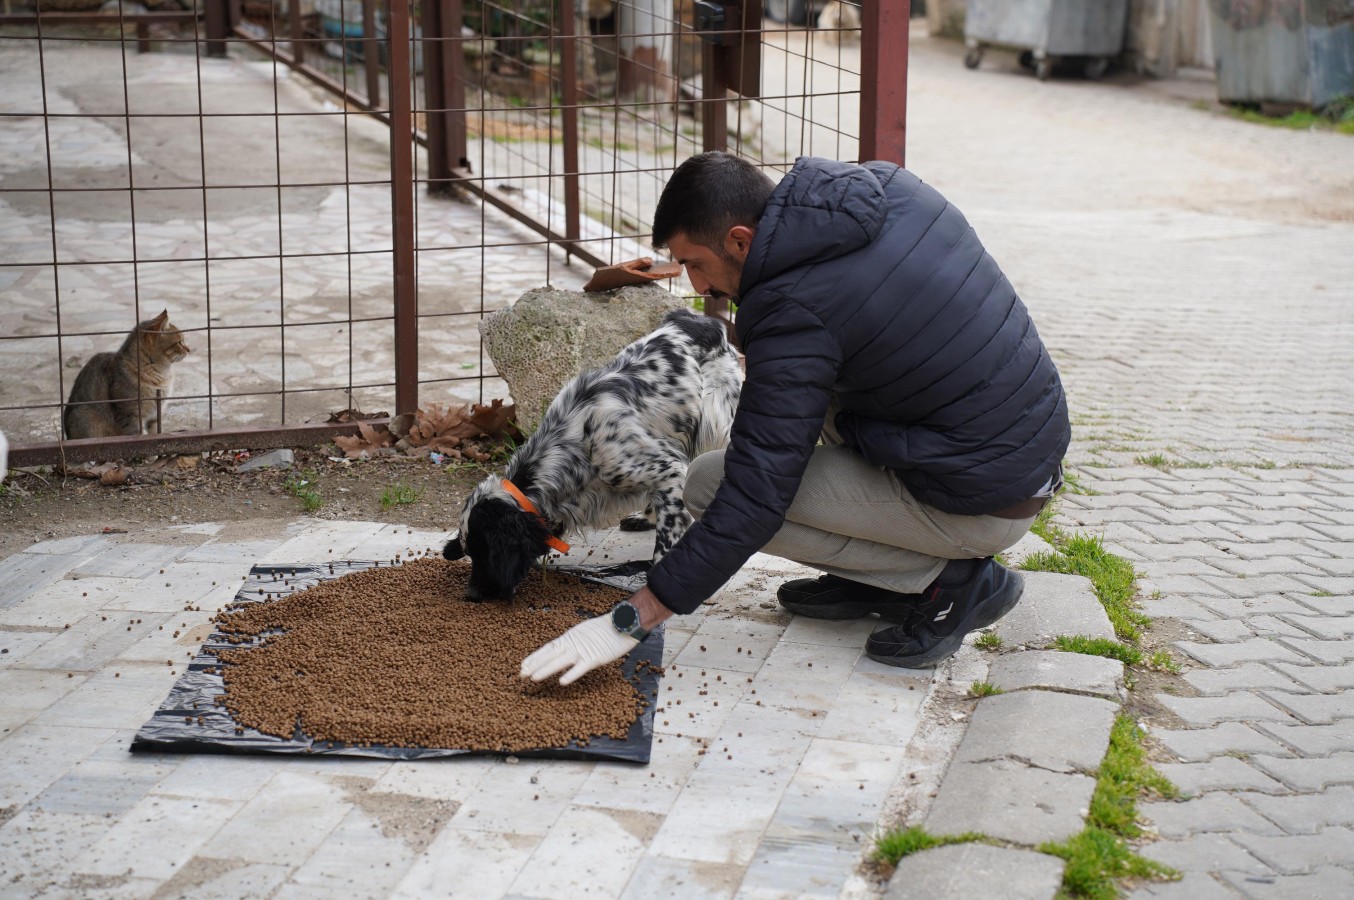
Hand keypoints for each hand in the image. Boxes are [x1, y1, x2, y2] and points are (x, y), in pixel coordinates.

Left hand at [520, 614, 638, 685]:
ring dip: (546, 669)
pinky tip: (562, 681)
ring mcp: (583, 650)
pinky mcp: (596, 657)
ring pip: (561, 661)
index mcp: (570, 637)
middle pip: (550, 655)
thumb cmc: (608, 629)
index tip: (523, 666)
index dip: (534, 657)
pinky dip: (572, 674)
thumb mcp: (586, 632)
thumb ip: (574, 641)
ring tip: (533, 677)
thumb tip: (564, 649)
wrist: (625, 622)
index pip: (548, 648)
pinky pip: (581, 668)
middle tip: (521, 674)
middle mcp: (573, 643)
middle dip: (534, 665)